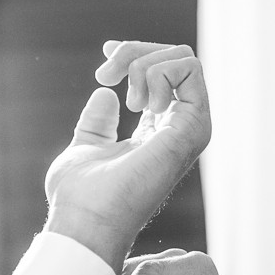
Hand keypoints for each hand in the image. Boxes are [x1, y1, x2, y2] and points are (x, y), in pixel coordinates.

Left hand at [44, 42, 210, 272]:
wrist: (85, 221)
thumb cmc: (81, 197)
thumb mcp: (86, 146)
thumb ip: (98, 123)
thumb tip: (106, 95)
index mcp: (158, 133)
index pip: (163, 75)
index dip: (135, 53)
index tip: (105, 54)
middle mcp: (179, 128)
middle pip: (176, 60)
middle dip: (135, 52)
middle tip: (105, 75)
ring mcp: (190, 128)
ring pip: (185, 59)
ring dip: (144, 63)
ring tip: (124, 98)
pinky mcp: (192, 128)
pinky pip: (190, 70)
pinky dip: (158, 71)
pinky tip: (138, 103)